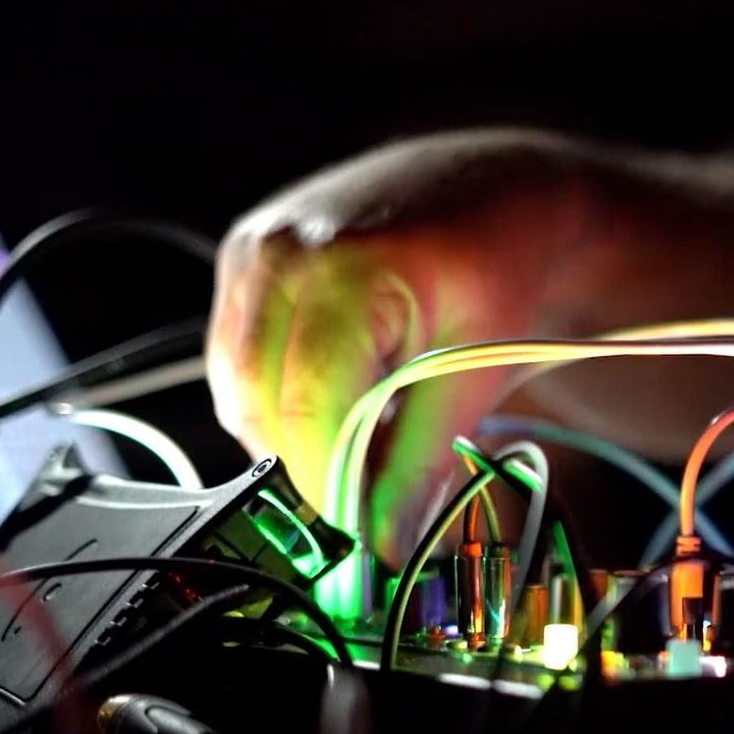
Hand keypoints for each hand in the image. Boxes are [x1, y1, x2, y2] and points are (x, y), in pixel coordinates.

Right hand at [207, 131, 589, 561]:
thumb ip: (421, 458)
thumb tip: (380, 543)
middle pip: (257, 400)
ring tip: (364, 445)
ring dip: (288, 436)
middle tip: (360, 509)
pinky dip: (278, 399)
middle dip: (306, 467)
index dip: (329, 482)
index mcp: (349, 269)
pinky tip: (340, 400)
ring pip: (236, 387)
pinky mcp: (242, 261)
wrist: (493, 190)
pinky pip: (235, 357)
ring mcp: (254, 251)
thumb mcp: (477, 370)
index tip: (362, 538)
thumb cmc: (498, 268)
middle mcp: (283, 252)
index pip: (310, 402)